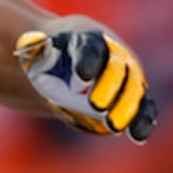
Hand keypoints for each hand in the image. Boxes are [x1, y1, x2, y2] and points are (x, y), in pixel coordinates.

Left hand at [13, 26, 156, 142]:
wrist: (64, 64)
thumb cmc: (48, 53)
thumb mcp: (35, 47)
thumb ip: (33, 48)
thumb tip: (30, 46)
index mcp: (87, 36)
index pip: (90, 46)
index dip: (87, 60)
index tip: (81, 76)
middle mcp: (113, 53)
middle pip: (116, 68)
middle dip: (108, 85)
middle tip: (96, 104)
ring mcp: (127, 75)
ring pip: (133, 89)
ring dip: (125, 106)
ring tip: (113, 124)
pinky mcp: (131, 97)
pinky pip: (143, 108)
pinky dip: (141, 121)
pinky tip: (137, 135)